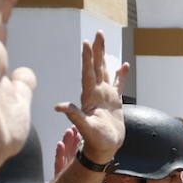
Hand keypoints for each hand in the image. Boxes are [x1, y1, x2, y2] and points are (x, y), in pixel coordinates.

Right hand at [52, 126, 78, 176]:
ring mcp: (64, 172)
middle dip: (74, 139)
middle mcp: (70, 171)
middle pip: (72, 151)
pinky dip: (59, 153)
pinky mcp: (58, 175)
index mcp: (79, 173)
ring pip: (65, 154)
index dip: (82, 145)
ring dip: (67, 142)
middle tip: (76, 127)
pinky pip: (58, 163)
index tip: (84, 135)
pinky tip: (60, 144)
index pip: (81, 157)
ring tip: (69, 131)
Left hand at [55, 31, 127, 163]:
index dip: (87, 58)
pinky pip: (118, 84)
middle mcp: (96, 92)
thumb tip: (58, 106)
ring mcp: (105, 95)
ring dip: (104, 56)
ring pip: (105, 71)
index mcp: (89, 96)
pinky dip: (121, 75)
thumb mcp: (84, 127)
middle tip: (98, 33)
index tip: (86, 43)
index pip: (88, 72)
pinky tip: (124, 65)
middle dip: (97, 50)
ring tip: (105, 41)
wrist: (103, 148)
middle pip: (96, 66)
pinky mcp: (114, 101)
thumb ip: (74, 115)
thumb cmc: (95, 140)